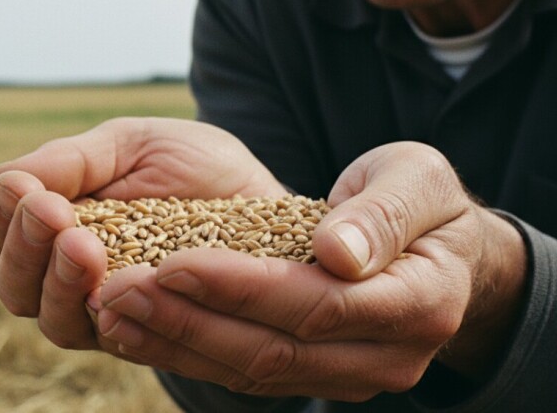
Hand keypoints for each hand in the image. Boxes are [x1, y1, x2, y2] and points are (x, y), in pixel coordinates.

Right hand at [0, 117, 285, 354]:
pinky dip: (107, 315)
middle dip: (27, 249)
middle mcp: (73, 272)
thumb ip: (70, 161)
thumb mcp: (132, 144)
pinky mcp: (148, 333)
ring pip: (53, 319)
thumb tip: (9, 183)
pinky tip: (117, 290)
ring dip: (59, 283)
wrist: (262, 196)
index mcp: (59, 221)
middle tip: (55, 215)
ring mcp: (108, 307)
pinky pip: (113, 338)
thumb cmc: (194, 165)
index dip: (5, 215)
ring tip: (85, 247)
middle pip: (15, 285)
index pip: (2, 232)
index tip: (31, 190)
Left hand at [95, 142, 526, 399]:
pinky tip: (141, 330)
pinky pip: (247, 373)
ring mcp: (348, 374)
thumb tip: (339, 252)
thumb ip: (385, 213)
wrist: (443, 251)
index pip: (315, 303)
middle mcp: (384, 354)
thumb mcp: (420, 182)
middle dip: (189, 322)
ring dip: (177, 343)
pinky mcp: (316, 375)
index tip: (173, 262)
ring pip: (251, 372)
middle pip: (273, 350)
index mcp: (418, 302)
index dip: (241, 288)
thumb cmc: (426, 202)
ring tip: (112, 311)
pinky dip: (191, 353)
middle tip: (119, 291)